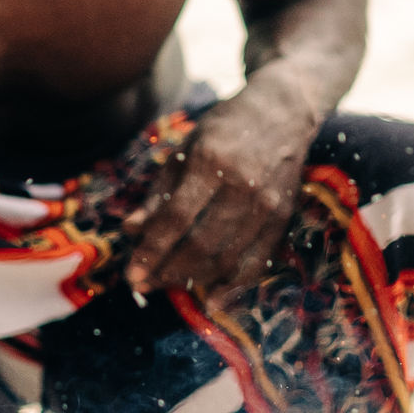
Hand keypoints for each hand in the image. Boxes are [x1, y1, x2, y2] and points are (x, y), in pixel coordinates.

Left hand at [122, 85, 316, 296]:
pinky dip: (233, 286)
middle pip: (200, 244)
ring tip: (168, 285)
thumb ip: (159, 192)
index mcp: (210, 162)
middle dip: (167, 271)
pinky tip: (211, 300)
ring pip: (226, 258)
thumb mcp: (185, 148)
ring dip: (193, 279)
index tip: (131, 273)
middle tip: (144, 284)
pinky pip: (257, 262)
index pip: (176, 219)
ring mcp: (266, 205)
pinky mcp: (283, 217)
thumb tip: (130, 230)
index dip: (151, 251)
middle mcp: (242, 186)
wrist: (283, 112)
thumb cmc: (224, 129)